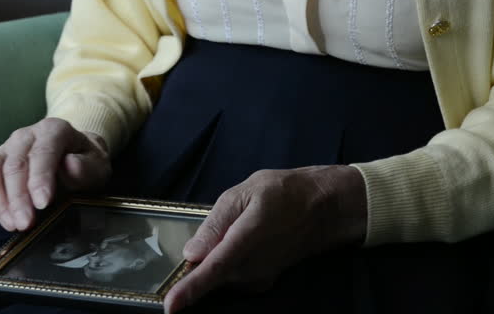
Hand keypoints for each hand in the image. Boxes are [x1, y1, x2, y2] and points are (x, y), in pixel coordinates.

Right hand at [0, 117, 110, 231]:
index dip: (39, 179)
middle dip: (18, 198)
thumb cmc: (85, 161)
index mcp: (53, 130)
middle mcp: (25, 136)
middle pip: (14, 165)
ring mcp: (5, 150)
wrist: (74, 154)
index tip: (42, 203)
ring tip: (11, 224)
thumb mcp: (97, 164)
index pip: (42, 153)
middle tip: (25, 223)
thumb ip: (86, 167)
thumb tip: (69, 166)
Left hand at [163, 165, 366, 312]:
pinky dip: (228, 262)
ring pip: (220, 275)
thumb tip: (191, 253)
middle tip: (225, 224)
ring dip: (216, 257)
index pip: (213, 269)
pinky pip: (232, 276)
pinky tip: (244, 239)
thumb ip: (216, 222)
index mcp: (247, 239)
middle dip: (200, 259)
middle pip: (211, 274)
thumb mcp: (246, 191)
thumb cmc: (284, 193)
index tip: (170, 305)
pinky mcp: (262, 282)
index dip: (190, 289)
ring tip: (240, 225)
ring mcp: (259, 277)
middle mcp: (253, 266)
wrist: (324, 208)